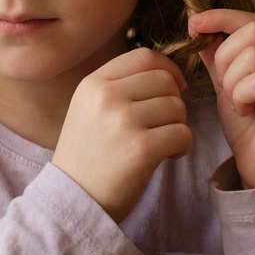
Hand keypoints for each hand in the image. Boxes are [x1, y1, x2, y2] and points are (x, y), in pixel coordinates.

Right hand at [52, 47, 192, 222]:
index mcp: (93, 83)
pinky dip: (182, 146)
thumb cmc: (86, 156)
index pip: (144, 56)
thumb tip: (166, 74)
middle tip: (162, 125)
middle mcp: (106, 96)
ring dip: (177, 126)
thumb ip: (119, 87)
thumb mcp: (88, 109)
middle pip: (164, 80)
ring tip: (160, 144)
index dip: (168, 68)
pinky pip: (182, 133)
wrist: (72, 199)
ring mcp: (123, 121)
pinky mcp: (141, 148)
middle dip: (173, 102)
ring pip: (177, 106)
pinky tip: (166, 157)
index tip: (174, 87)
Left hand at [188, 9, 254, 188]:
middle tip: (225, 86)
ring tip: (237, 102)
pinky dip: (240, 95)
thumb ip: (218, 56)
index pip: (254, 20)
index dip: (221, 17)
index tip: (193, 24)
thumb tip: (199, 26)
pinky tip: (244, 111)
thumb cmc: (249, 127)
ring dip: (232, 81)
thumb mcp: (227, 84)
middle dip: (225, 58)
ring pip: (254, 56)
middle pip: (254, 32)